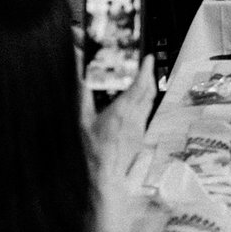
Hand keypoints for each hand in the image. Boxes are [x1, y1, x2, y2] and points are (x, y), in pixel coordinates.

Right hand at [88, 53, 157, 171]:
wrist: (107, 173)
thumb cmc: (93, 148)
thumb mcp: (83, 120)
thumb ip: (83, 95)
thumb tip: (80, 78)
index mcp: (121, 111)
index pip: (139, 86)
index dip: (146, 70)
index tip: (149, 58)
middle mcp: (135, 116)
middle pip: (149, 90)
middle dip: (149, 74)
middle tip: (147, 63)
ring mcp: (141, 125)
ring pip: (150, 100)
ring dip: (149, 86)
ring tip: (144, 76)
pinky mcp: (142, 133)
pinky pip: (147, 111)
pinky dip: (145, 100)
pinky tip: (138, 98)